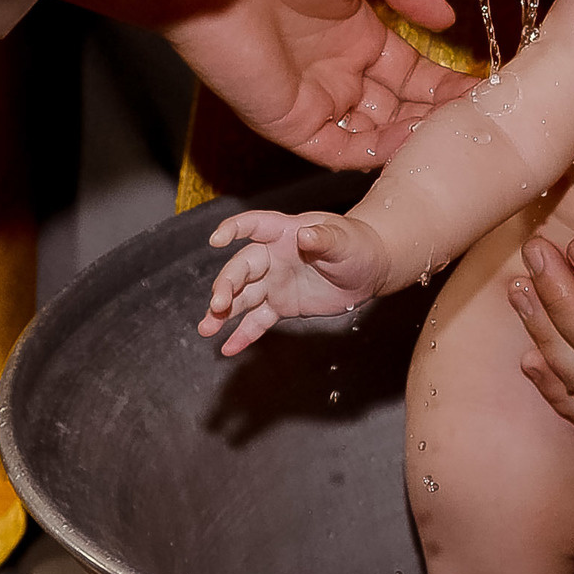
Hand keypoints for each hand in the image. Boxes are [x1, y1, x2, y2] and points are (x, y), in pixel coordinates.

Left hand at [53, 0, 466, 170]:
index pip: (413, 70)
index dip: (448, 82)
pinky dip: (377, 153)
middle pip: (401, 107)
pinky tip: (414, 145)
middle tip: (484, 122)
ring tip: (457, 138)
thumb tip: (447, 19)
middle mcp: (339, 70)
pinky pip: (342, 149)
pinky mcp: (291, 122)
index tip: (487, 89)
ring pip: (377, 133)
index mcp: (356, 31)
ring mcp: (316, 99)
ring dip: (415, 138)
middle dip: (439, 116)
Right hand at [198, 211, 389, 353]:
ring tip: (206, 329)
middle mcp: (272, 257)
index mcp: (285, 233)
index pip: (254, 226)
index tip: (217, 239)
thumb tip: (306, 235)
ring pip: (242, 297)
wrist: (368, 269)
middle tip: (217, 304)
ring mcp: (274, 283)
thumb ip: (324, 239)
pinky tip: (228, 347)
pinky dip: (243, 334)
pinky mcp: (281, 306)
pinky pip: (258, 320)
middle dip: (226, 285)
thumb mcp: (344, 241)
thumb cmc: (356, 246)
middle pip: (241, 268)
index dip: (234, 229)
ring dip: (222, 312)